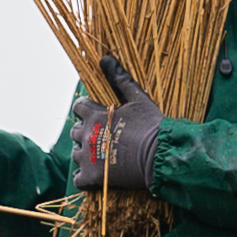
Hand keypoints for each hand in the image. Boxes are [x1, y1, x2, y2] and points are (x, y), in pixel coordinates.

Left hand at [72, 52, 164, 193]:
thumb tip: (105, 58)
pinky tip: (97, 174)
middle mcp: (86, 135)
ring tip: (104, 155)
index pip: (78, 108)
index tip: (98, 115)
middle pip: (76, 132)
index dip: (87, 110)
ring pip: (76, 154)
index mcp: (94, 115)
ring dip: (86, 153)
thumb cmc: (151, 125)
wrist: (161, 155)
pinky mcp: (92, 178)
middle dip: (87, 132)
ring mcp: (87, 157)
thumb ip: (119, 79)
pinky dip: (85, 177)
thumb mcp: (137, 98)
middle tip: (104, 137)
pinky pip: (78, 178)